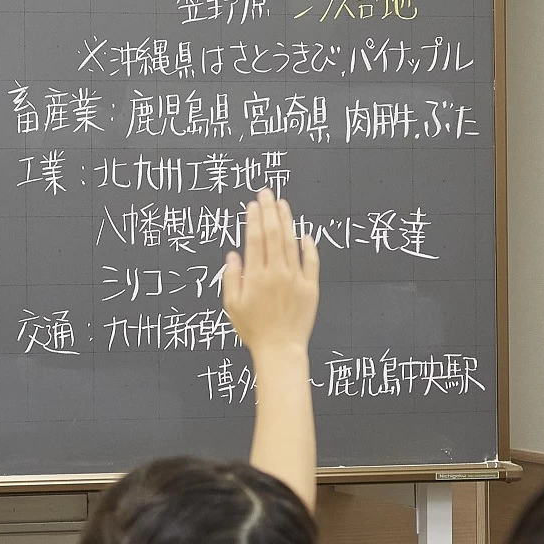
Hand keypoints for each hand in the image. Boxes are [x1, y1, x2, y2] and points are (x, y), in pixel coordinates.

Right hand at [222, 188, 318, 360]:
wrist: (280, 349)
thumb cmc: (253, 330)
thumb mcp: (232, 306)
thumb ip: (231, 278)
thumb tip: (232, 255)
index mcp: (256, 276)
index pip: (254, 239)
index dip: (254, 219)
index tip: (253, 204)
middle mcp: (276, 273)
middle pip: (273, 234)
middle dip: (269, 211)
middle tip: (267, 193)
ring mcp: (295, 279)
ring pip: (291, 243)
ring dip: (287, 221)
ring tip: (283, 204)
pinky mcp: (310, 288)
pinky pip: (311, 262)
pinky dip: (309, 247)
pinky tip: (306, 234)